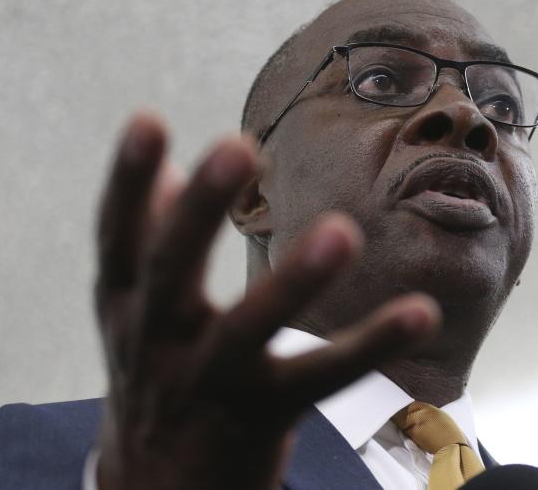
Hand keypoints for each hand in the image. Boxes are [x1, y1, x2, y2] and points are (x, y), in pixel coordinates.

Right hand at [93, 113, 439, 488]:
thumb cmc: (155, 374)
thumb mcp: (133, 312)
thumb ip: (147, 239)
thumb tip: (165, 168)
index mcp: (123, 306)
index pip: (117, 238)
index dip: (125, 182)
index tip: (147, 121)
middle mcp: (155, 343)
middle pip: (170, 274)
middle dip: (199, 212)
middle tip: (237, 144)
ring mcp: (208, 383)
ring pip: (247, 333)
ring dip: (293, 280)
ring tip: (342, 230)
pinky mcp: (261, 416)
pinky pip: (322, 378)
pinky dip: (371, 343)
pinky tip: (420, 312)